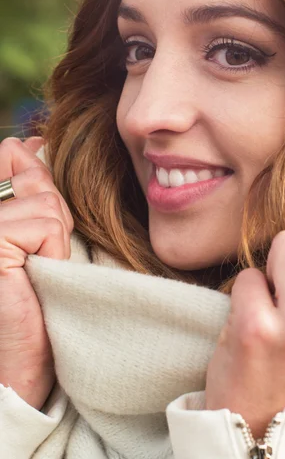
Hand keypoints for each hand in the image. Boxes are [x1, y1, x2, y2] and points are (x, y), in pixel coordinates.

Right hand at [0, 137, 73, 409]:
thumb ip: (29, 185)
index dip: (39, 185)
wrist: (19, 358)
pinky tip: (33, 276)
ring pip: (48, 200)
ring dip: (55, 238)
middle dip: (51, 214)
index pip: (14, 151)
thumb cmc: (31, 293)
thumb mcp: (34, 230)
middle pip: (35, 174)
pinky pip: (48, 223)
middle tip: (34, 256)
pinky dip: (54, 251)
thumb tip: (36, 139)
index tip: (34, 232)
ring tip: (34, 269)